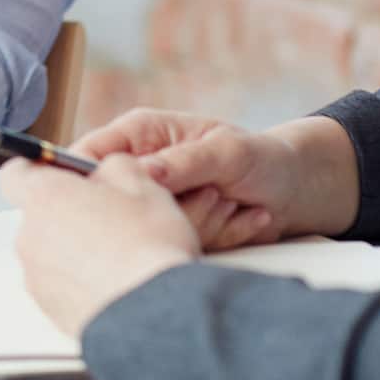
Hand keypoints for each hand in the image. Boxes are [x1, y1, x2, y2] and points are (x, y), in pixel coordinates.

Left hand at [0, 154, 198, 335]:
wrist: (154, 311)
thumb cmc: (147, 246)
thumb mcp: (141, 183)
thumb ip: (112, 164)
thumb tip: (105, 170)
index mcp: (43, 196)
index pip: (16, 171)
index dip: (41, 170)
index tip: (66, 174)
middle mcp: (29, 235)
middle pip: (38, 214)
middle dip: (67, 212)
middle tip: (107, 218)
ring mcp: (36, 276)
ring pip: (50, 252)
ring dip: (74, 249)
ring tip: (117, 255)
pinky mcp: (50, 309)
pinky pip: (60, 285)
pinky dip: (79, 281)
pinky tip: (113, 282)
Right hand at [72, 109, 357, 249]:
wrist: (291, 189)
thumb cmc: (259, 156)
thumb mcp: (227, 152)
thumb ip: (185, 161)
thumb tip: (144, 173)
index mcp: (139, 134)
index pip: (88, 154)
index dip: (90, 177)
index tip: (121, 195)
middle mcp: (140, 169)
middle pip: (119, 202)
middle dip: (175, 208)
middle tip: (216, 195)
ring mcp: (155, 203)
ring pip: (154, 230)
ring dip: (205, 222)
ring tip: (232, 201)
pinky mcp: (173, 231)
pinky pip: (181, 246)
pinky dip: (220, 236)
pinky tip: (244, 215)